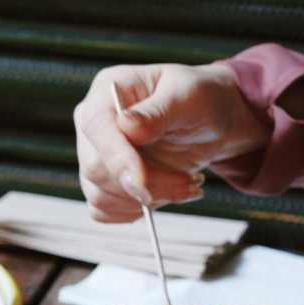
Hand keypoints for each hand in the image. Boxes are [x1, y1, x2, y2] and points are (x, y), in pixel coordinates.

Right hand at [73, 63, 270, 221]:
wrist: (211, 122)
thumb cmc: (200, 99)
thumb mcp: (189, 96)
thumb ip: (157, 112)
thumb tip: (126, 124)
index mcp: (106, 92)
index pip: (95, 127)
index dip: (116, 159)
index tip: (142, 184)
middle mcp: (93, 125)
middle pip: (97, 169)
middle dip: (146, 185)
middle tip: (190, 182)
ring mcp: (95, 156)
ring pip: (101, 195)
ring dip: (148, 201)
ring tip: (186, 185)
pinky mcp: (103, 183)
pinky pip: (104, 210)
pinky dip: (135, 212)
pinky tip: (164, 196)